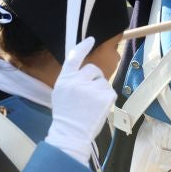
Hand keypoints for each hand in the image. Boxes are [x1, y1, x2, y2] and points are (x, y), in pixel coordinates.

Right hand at [45, 37, 116, 164]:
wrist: (71, 132)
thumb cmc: (66, 114)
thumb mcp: (61, 93)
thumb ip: (71, 80)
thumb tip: (84, 72)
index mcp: (64, 79)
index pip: (73, 58)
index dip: (82, 48)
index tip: (91, 39)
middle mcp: (77, 81)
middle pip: (92, 69)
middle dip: (94, 78)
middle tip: (91, 92)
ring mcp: (91, 88)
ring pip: (102, 81)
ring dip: (100, 89)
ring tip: (92, 104)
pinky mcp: (104, 96)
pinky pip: (109, 90)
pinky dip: (107, 98)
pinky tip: (99, 107)